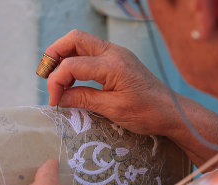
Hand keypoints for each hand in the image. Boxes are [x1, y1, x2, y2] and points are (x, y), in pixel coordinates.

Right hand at [46, 30, 217, 166]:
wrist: (171, 111)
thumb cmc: (146, 113)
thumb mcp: (112, 109)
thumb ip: (83, 99)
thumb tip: (58, 98)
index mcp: (112, 65)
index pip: (72, 65)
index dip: (56, 82)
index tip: (53, 101)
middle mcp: (113, 52)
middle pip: (74, 39)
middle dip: (54, 55)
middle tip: (46, 76)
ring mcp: (116, 53)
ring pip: (81, 42)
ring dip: (64, 56)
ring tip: (56, 78)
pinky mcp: (117, 59)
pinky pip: (90, 52)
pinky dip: (76, 61)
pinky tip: (73, 78)